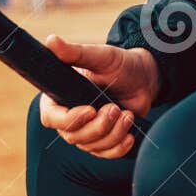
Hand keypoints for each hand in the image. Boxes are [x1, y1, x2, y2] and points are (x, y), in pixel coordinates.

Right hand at [37, 36, 161, 158]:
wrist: (144, 78)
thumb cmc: (120, 64)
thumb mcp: (100, 56)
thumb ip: (75, 52)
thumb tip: (50, 41)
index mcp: (61, 96)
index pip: (51, 117)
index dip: (68, 118)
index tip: (90, 110)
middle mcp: (69, 116)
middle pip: (72, 136)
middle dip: (97, 126)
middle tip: (115, 108)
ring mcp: (86, 131)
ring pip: (91, 146)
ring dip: (112, 134)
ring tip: (127, 114)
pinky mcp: (103, 141)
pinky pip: (105, 154)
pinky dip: (118, 147)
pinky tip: (130, 135)